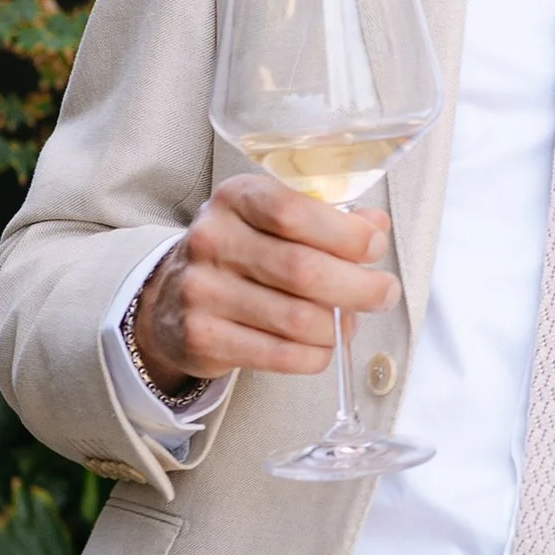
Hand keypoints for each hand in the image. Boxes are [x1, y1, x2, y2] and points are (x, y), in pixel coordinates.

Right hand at [133, 174, 396, 392]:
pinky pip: (280, 355)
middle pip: (303, 270)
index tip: (375, 246)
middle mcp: (213, 240)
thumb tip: (376, 226)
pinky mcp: (202, 338)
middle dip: (358, 287)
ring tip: (346, 322)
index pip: (294, 212)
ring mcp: (202, 291)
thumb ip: (328, 219)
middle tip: (383, 293)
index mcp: (236, 199)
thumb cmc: (243, 254)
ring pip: (297, 319)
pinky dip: (314, 355)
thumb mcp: (275, 221)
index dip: (346, 234)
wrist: (171, 297)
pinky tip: (320, 346)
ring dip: (336, 327)